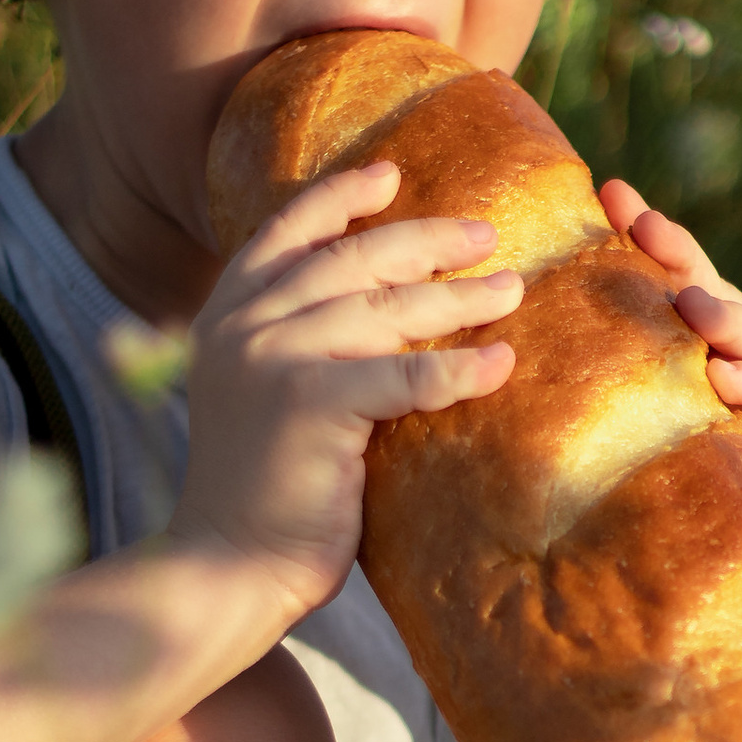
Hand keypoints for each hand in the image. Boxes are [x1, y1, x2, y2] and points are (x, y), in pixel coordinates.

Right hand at [170, 166, 516, 626]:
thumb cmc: (263, 491)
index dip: (341, 197)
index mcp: (228, 314)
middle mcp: (244, 325)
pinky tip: (501, 362)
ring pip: (385, 311)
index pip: (288, 232)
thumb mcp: (261, 394)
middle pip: (352, 260)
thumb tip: (376, 306)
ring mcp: (273, 360)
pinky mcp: (309, 405)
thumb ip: (297, 343)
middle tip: (486, 235)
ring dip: (457, 297)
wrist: (227, 566)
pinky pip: (404, 377)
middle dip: (425, 240)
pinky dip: (460, 369)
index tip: (393, 175)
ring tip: (514, 289)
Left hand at [599, 179, 741, 610]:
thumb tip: (532, 394)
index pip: (668, 282)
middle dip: (675, 250)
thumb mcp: (669, 452)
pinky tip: (732, 375)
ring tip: (690, 306)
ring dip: (723, 315)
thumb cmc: (726, 508)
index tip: (603, 197)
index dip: (638, 238)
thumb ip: (630, 417)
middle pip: (708, 285)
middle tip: (640, 221)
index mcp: (705, 345)